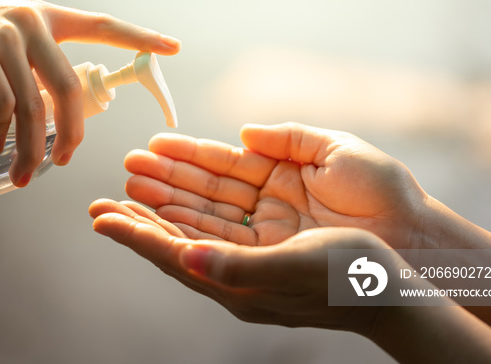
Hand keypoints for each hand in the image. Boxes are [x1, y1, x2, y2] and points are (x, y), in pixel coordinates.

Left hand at [89, 199, 384, 332]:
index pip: (170, 254)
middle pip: (173, 246)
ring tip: (134, 197)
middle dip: (137, 223)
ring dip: (161, 215)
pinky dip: (192, 219)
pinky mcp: (264, 258)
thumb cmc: (348, 276)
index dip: (134, 234)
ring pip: (191, 237)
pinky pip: (215, 234)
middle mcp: (235, 279)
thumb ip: (237, 266)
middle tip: (101, 204)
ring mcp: (248, 269)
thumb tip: (185, 260)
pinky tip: (185, 210)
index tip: (99, 215)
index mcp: (235, 282)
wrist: (390, 293)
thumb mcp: (293, 265)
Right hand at [123, 122, 426, 248]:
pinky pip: (218, 247)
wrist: (416, 241)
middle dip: (163, 182)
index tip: (151, 147)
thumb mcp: (336, 149)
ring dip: (164, 208)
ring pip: (204, 220)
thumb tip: (243, 131)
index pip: (223, 164)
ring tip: (124, 196)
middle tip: (124, 170)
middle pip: (205, 193)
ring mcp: (265, 236)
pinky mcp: (267, 262)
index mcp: (281, 175)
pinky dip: (185, 236)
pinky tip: (155, 224)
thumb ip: (288, 138)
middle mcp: (267, 207)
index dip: (186, 155)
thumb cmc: (384, 192)